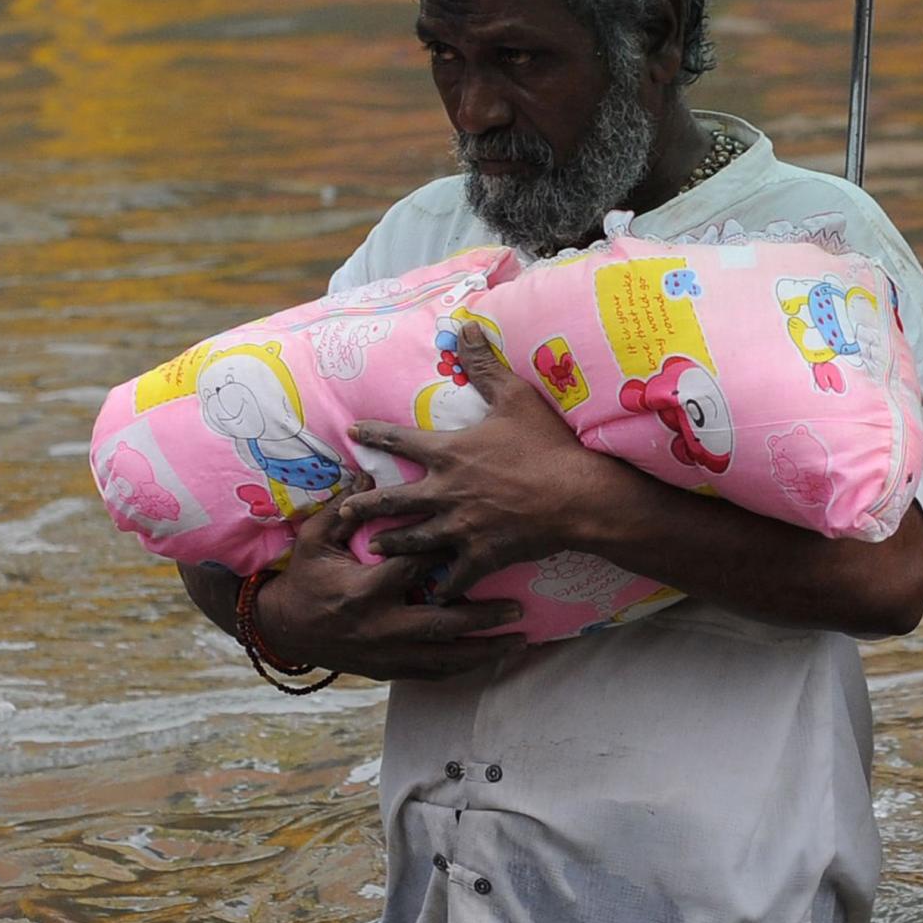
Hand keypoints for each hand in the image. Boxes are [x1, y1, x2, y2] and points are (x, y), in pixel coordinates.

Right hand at [254, 478, 524, 681]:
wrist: (281, 630)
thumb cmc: (303, 578)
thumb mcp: (315, 541)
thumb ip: (343, 511)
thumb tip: (367, 475)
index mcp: (364, 591)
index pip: (414, 570)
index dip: (448, 556)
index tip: (483, 542)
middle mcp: (380, 626)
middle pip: (442, 624)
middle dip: (481, 618)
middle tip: (517, 608)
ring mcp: (386, 654)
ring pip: (443, 659)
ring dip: (483, 651)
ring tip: (520, 642)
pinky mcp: (387, 671)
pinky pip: (432, 673)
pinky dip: (462, 668)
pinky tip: (489, 659)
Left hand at [336, 323, 645, 600]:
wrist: (577, 495)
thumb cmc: (547, 444)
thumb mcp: (515, 396)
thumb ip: (484, 364)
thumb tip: (463, 325)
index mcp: (449, 453)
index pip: (400, 441)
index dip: (374, 434)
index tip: (352, 432)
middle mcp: (446, 492)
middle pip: (394, 501)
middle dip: (366, 505)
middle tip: (345, 511)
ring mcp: (461, 527)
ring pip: (414, 540)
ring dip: (392, 544)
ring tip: (375, 548)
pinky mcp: (482, 554)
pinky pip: (455, 576)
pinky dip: (443, 587)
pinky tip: (433, 596)